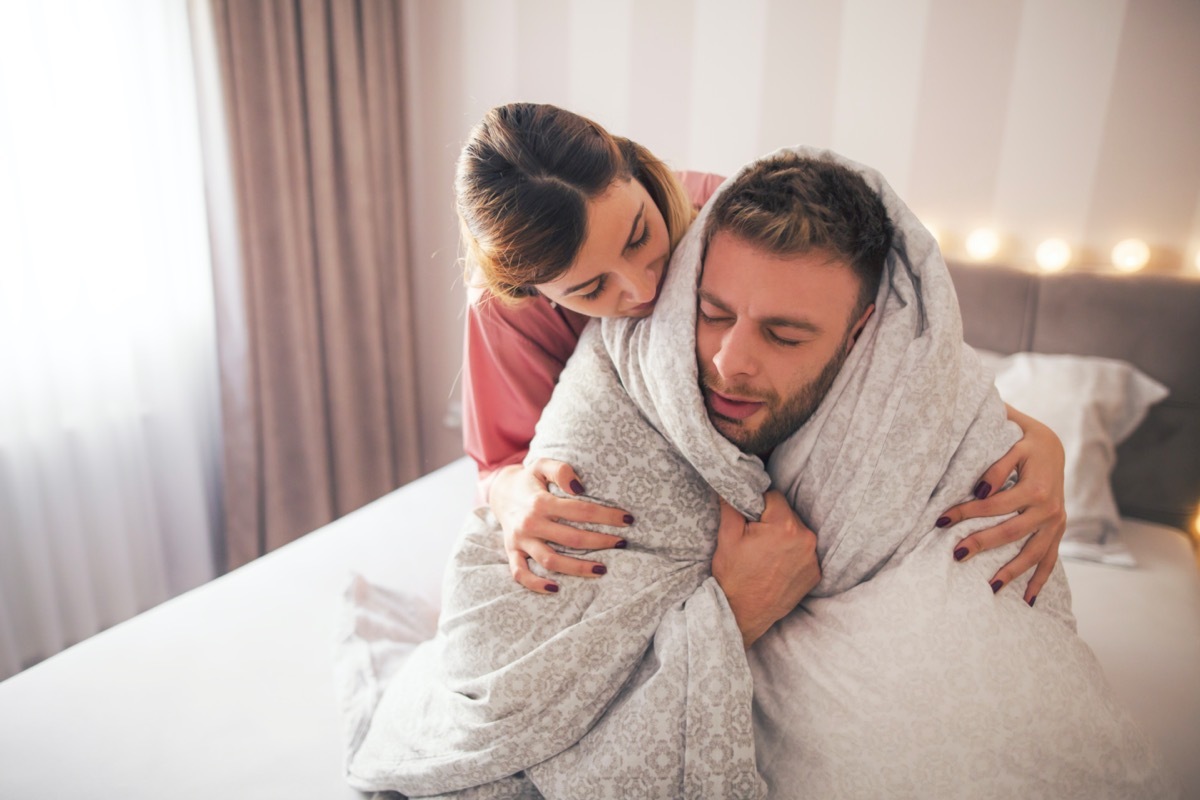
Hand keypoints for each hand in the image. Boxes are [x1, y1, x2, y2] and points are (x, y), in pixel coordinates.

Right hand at [489, 459, 630, 594]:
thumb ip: (561, 470)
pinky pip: (520, 574)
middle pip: (571, 539)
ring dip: (578, 568)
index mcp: (540, 502)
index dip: (607, 515)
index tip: (627, 520)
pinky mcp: (512, 552)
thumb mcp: (542, 465)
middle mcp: (530, 523)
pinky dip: (536, 584)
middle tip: (622, 543)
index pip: (581, 511)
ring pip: (551, 561)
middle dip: (601, 542)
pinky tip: (556, 589)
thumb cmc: (530, 480)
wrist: (500, 492)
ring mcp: (520, 541)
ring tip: (602, 569)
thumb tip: (580, 488)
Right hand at [712, 491, 820, 648]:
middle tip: (754, 541)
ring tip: (765, 556)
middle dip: (771, 521)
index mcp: (784, 526)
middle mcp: (805, 539)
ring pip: (796, 532)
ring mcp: (813, 559)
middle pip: (786, 514)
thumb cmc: (733, 577)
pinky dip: (792, 555)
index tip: (748, 521)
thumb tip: (729, 482)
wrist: (741, 615)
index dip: (757, 505)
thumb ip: (731, 504)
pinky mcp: (815, 574)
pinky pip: (803, 552)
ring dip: (783, 537)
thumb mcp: (727, 536)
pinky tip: (776, 566)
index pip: (773, 496)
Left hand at [938, 405, 1065, 605]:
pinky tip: (1027, 600)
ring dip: (1012, 572)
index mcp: (1036, 488)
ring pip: (1033, 553)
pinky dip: (1040, 580)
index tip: (940, 520)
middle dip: (982, 544)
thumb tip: (981, 490)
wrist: (1054, 445)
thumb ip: (997, 466)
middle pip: (1011, 532)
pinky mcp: (1058, 529)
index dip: (966, 512)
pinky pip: (1050, 559)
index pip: (993, 505)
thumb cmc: (1025, 442)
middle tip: (955, 555)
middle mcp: (1050, 509)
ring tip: (990, 589)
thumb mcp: (1013, 444)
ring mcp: (1056, 522)